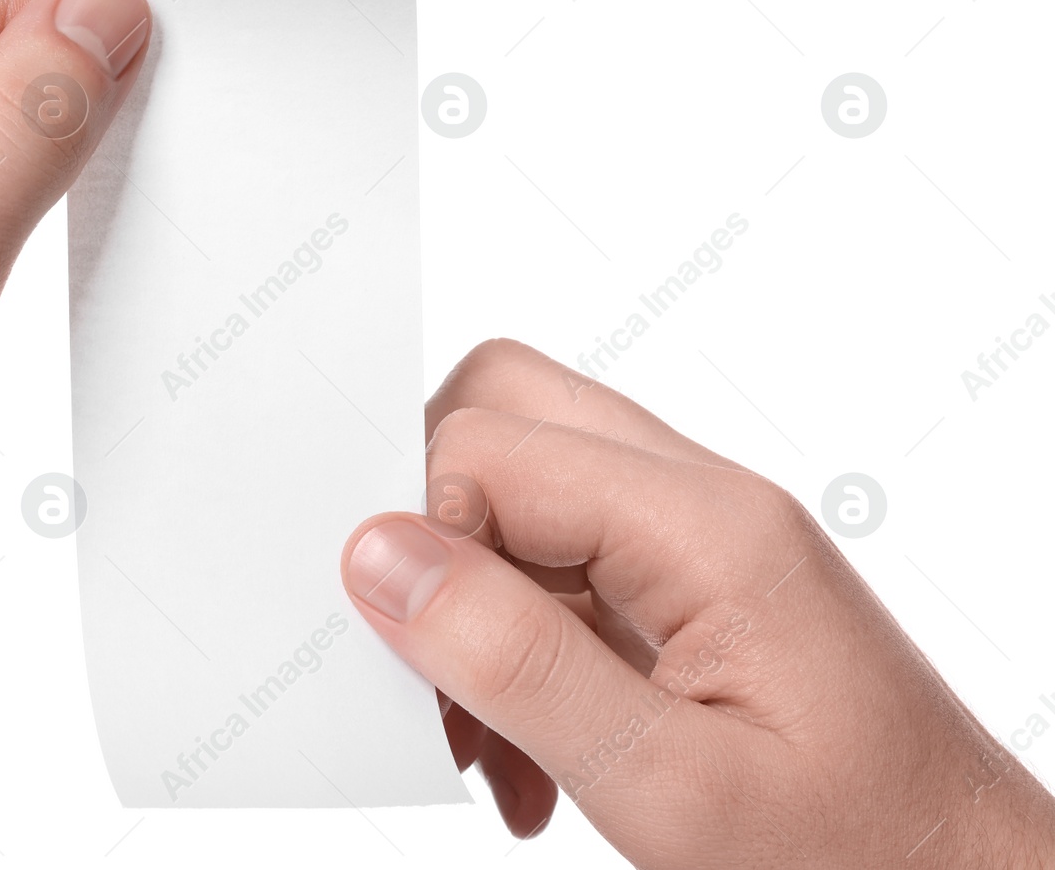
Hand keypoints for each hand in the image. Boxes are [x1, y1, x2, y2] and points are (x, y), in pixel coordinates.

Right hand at [342, 339, 1054, 867]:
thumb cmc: (859, 853)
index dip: (422, 535)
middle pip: (511, 414)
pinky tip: (525, 750)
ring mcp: (696, 538)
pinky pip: (558, 564)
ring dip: (471, 605)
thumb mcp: (669, 785)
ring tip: (485, 738)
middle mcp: (703, 503)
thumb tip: (380, 555)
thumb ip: (515, 661)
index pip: (494, 444)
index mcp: (709, 528)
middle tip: (427, 653)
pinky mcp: (686, 584)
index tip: (408, 650)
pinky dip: (512, 644)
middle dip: (434, 530)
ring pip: (523, 490)